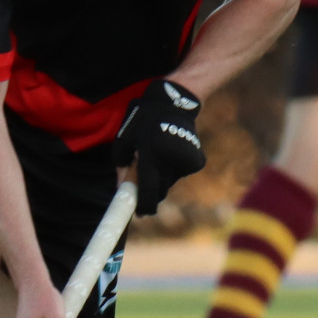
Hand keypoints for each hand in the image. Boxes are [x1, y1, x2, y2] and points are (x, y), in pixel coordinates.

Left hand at [112, 78, 204, 214]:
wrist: (176, 103)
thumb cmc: (144, 119)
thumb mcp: (125, 138)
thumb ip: (121, 165)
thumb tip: (122, 189)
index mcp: (151, 155)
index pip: (149, 191)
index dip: (143, 207)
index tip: (138, 214)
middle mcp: (170, 162)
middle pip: (160, 191)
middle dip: (150, 190)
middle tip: (142, 179)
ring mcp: (185, 163)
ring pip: (169, 182)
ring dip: (161, 177)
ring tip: (157, 155)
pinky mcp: (196, 163)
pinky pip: (178, 175)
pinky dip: (172, 170)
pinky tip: (169, 152)